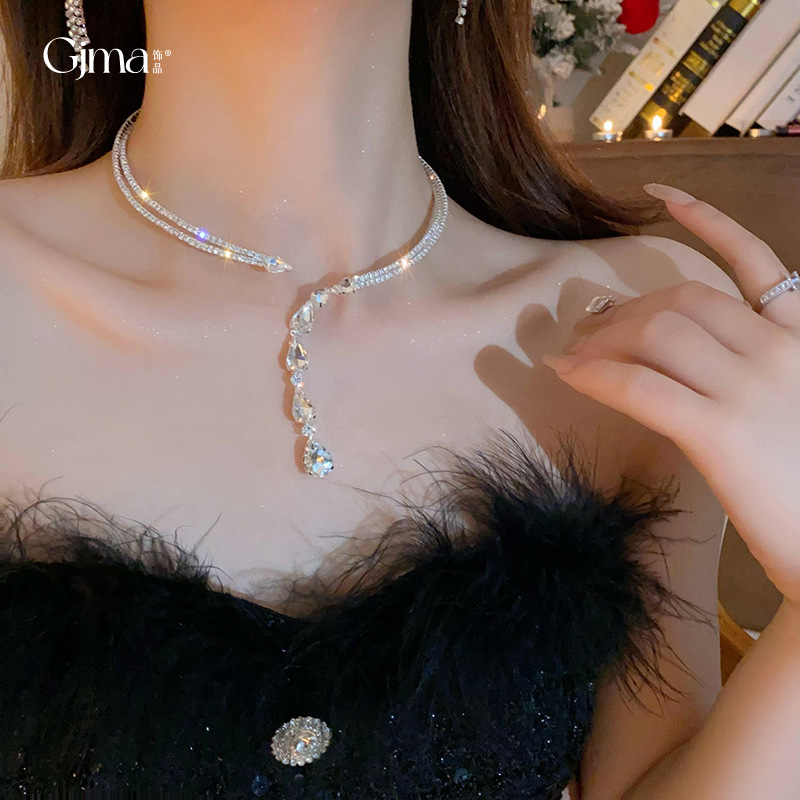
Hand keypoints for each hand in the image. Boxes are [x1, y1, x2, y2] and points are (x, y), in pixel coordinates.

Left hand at [541, 184, 799, 601]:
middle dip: (625, 310)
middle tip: (588, 332)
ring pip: (657, 333)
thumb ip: (755, 370)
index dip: (707, 222)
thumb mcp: (794, 407)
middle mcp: (781, 349)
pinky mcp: (721, 431)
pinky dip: (596, 375)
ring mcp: (751, 387)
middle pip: (682, 299)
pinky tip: (566, 374)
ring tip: (572, 357)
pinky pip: (641, 385)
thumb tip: (681, 358)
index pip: (753, 261)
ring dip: (603, 340)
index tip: (664, 195)